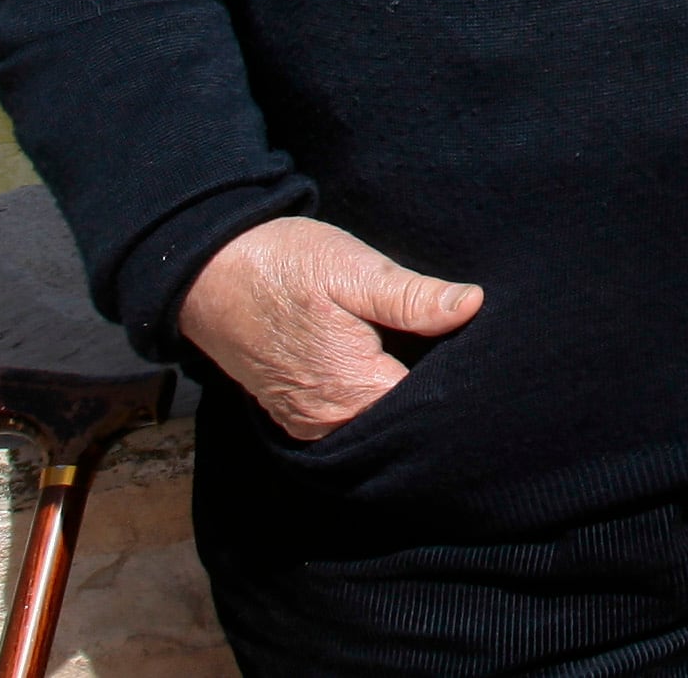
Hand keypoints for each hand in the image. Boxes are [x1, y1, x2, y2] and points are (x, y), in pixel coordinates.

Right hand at [177, 217, 483, 441]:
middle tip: (461, 347)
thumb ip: (412, 297)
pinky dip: (372, 398)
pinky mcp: (295, 413)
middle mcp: (329, 421)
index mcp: (352, 390)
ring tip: (430, 354)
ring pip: (376, 422)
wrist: (207, 272)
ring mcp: (307, 422)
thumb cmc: (282, 265)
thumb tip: (472, 305)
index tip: (481, 350)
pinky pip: (348, 418)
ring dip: (402, 395)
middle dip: (433, 390)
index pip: (427, 407)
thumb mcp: (353, 270)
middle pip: (403, 421)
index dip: (457, 378)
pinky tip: (393, 365)